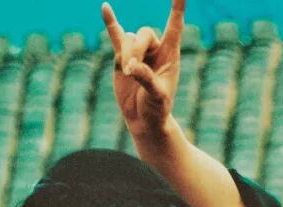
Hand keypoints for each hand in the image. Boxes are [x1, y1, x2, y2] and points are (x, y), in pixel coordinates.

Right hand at [101, 0, 184, 136]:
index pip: (175, 25)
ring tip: (127, 73)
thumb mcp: (156, 96)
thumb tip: (131, 66)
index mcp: (170, 54)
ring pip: (128, 39)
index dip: (177, 8)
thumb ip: (146, 79)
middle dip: (136, 50)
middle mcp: (156, 49)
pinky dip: (110, 23)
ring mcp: (138, 52)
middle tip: (131, 70)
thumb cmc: (157, 109)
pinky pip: (115, 36)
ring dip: (126, 54)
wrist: (144, 120)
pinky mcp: (122, 58)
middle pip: (144, 34)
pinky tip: (105, 8)